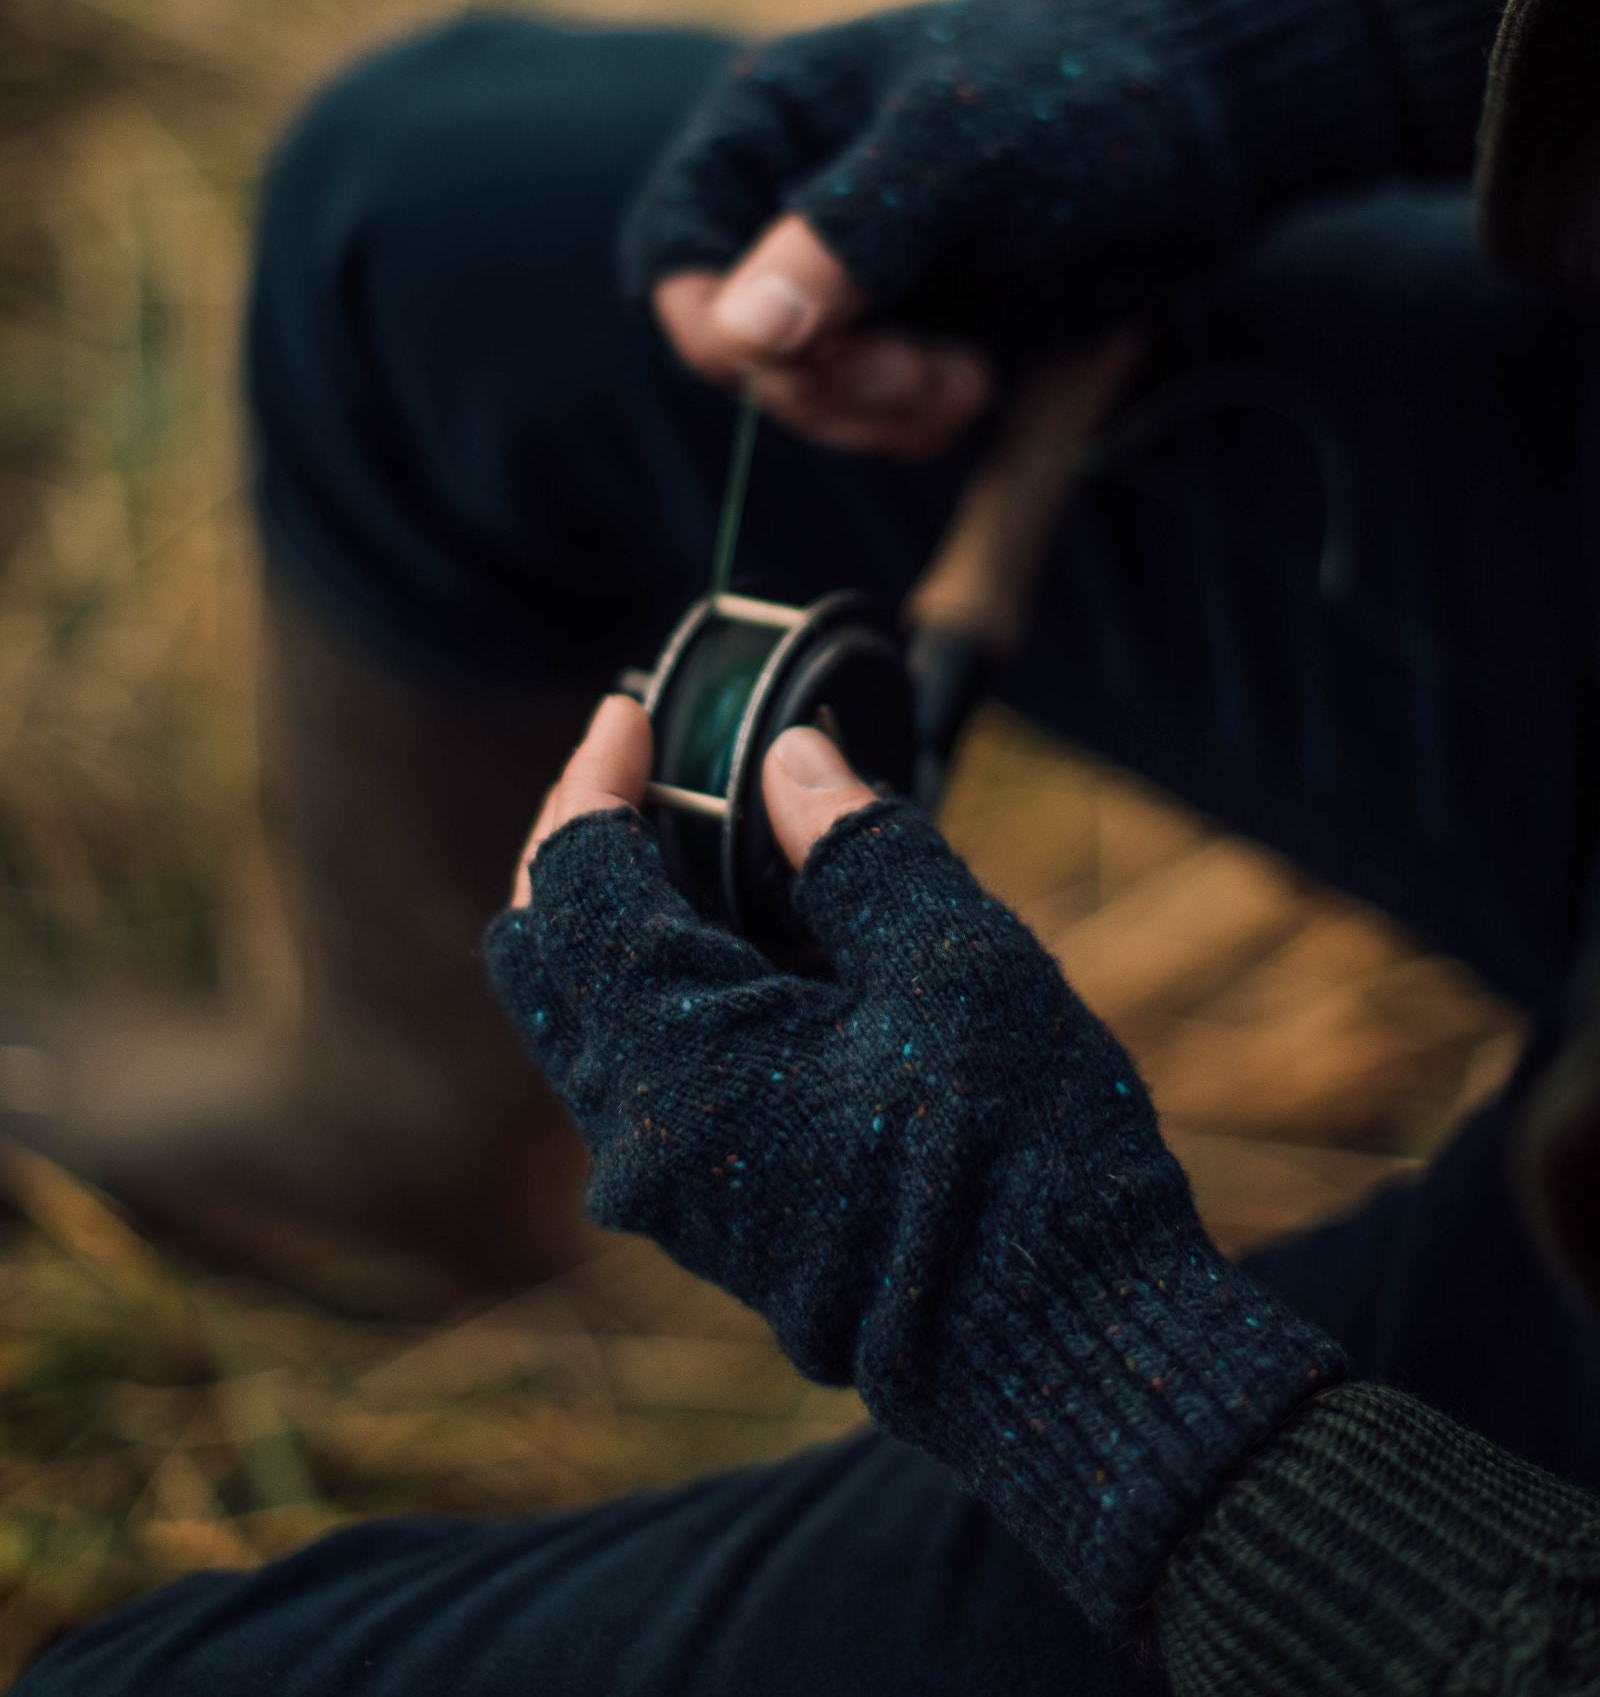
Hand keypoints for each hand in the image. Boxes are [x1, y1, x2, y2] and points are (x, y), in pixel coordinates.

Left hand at [487, 698, 1343, 1628]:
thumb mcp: (955, 965)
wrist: (1069, 1359)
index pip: (571, 884)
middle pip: (545, 957)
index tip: (632, 708)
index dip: (594, 778)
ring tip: (714, 835)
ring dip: (626, 922)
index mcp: (674, 1065)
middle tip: (649, 766)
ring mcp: (669, 1196)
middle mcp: (637, 1141)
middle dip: (581, 846)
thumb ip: (856, 844)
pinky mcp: (716, 1221)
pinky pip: (645, 1081)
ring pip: (588, 1024)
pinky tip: (759, 941)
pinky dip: (670, 993)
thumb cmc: (1022, 1159)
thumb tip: (791, 759)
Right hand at [624, 0, 1396, 453]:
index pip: (677, 255)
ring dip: (875, 411)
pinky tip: (977, 386)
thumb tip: (740, 334)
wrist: (1212, 123)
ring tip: (964, 376)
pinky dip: (914, 423)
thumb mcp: (960, 153)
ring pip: (806, 397)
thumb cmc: (1083, 94)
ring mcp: (859, 278)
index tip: (798, 357)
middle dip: (822, 381)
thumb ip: (847, 235)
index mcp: (769, 128)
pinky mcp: (919, 330)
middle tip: (919, 371)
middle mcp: (794, 207)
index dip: (715, 326)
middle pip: (739, 349)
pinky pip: (874, 415)